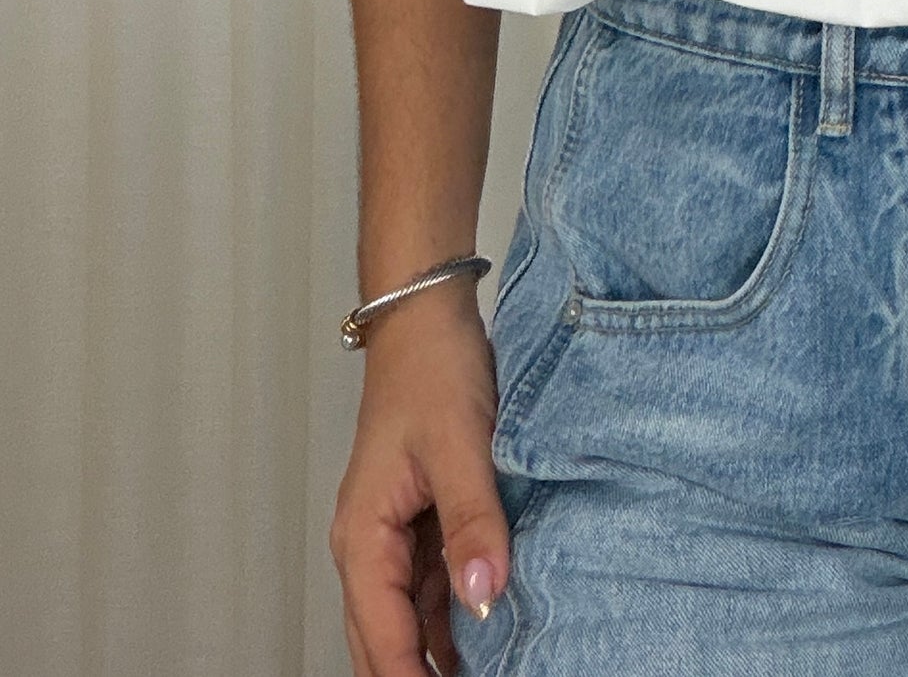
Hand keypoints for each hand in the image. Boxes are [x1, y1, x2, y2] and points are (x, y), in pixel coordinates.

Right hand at [330, 294, 508, 676]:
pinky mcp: (422, 521)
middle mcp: (370, 546)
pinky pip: (432, 589)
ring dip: (439, 653)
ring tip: (491, 670)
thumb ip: (472, 519)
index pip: (381, 636)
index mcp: (364, 536)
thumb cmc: (431, 369)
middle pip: (384, 640)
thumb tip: (483, 594)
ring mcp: (395, 536)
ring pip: (409, 620)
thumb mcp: (459, 444)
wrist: (428, 319)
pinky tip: (488, 635)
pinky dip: (454, 617)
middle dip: (417, 675)